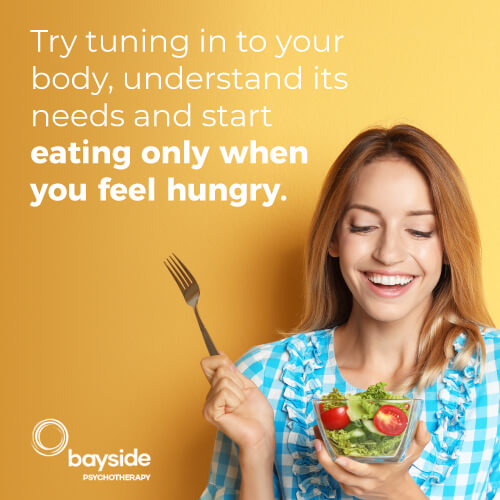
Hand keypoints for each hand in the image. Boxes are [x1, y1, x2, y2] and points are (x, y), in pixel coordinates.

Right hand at [201, 353, 275, 457]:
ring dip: (238, 392)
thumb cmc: (257, 414)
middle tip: (241, 398)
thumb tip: (221, 354)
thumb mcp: (247, 385)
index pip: (208, 363)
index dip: (221, 361)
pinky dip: (235, 399)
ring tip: (240, 406)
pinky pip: (224, 392)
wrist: (262, 433)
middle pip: (220, 368)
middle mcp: (209, 395)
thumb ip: (233, 371)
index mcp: (217, 388)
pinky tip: (235, 411)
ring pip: (223, 380)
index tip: (233, 370)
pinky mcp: (210, 412)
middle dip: (237, 380)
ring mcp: (208, 404)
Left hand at [314, 421, 430, 499]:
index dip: (349, 466)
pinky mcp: (347, 487)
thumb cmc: (401, 470)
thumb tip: (421, 422)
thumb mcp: (412, 455)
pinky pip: (333, 475)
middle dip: (325, 459)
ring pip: (333, 474)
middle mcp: (363, 483)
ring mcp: (353, 486)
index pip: (360, 473)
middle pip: (339, 474)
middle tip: (317, 440)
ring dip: (322, 457)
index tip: (339, 456)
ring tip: (315, 438)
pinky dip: (326, 460)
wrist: (396, 494)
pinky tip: (321, 444)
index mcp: (377, 474)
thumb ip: (420, 439)